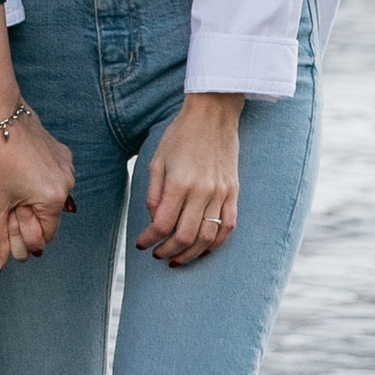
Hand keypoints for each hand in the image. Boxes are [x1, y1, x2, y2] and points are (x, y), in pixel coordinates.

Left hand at [0, 104, 76, 271]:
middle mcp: (67, 183)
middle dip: (27, 218)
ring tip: (9, 189)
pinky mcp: (60, 151)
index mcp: (54, 199)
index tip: (8, 229)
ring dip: (31, 199)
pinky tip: (16, 173)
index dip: (24, 237)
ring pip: (49, 197)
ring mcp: (65, 165)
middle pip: (48, 216)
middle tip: (5, 210)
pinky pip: (51, 177)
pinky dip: (35, 181)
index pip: (45, 235)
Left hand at [139, 93, 240, 268]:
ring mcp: (220, 194)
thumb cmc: (180, 135)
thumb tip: (154, 221)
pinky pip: (228, 227)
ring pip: (207, 238)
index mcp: (178, 183)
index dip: (149, 240)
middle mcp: (201, 192)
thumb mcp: (157, 160)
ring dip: (190, 254)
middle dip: (168, 252)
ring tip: (177, 259)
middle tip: (158, 255)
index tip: (142, 245)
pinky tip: (203, 250)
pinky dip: (215, 244)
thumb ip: (154, 193)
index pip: (162, 225)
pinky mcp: (233, 193)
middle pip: (184, 237)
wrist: (213, 115)